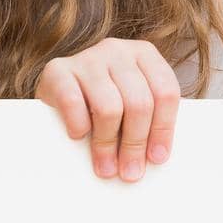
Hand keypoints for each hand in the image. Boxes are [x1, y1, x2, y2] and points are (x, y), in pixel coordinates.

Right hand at [35, 38, 179, 181]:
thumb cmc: (104, 98)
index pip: (165, 92)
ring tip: (106, 166)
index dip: (163, 129)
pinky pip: (73, 103)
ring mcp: (87, 57)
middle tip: (130, 172)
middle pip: (139, 103)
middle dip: (136, 144)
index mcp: (145, 53)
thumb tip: (155, 158)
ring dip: (107, 144)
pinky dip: (79, 125)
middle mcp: (118, 49)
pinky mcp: (57, 69)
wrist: (58, 86)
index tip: (157, 158)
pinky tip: (79, 136)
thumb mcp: (132, 100)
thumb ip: (149, 119)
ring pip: (109, 108)